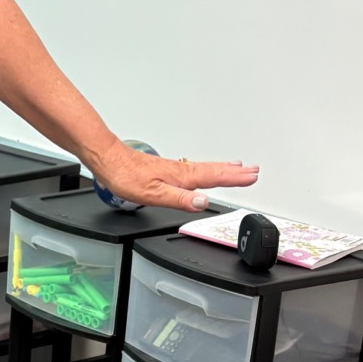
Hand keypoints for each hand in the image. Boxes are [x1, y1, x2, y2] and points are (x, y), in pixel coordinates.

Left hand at [89, 138, 258, 212]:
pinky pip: (194, 168)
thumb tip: (203, 202)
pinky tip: (203, 171)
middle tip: (254, 170)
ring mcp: (174, 168)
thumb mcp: (153, 194)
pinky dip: (206, 168)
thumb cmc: (126, 176)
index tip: (252, 177)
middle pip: (214, 171)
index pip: (214, 178)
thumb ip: (180, 199)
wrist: (108, 159)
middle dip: (235, 172)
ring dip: (223, 168)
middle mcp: (180, 171)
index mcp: (181, 177)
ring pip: (205, 168)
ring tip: (238, 167)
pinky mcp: (165, 169)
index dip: (234, 179)